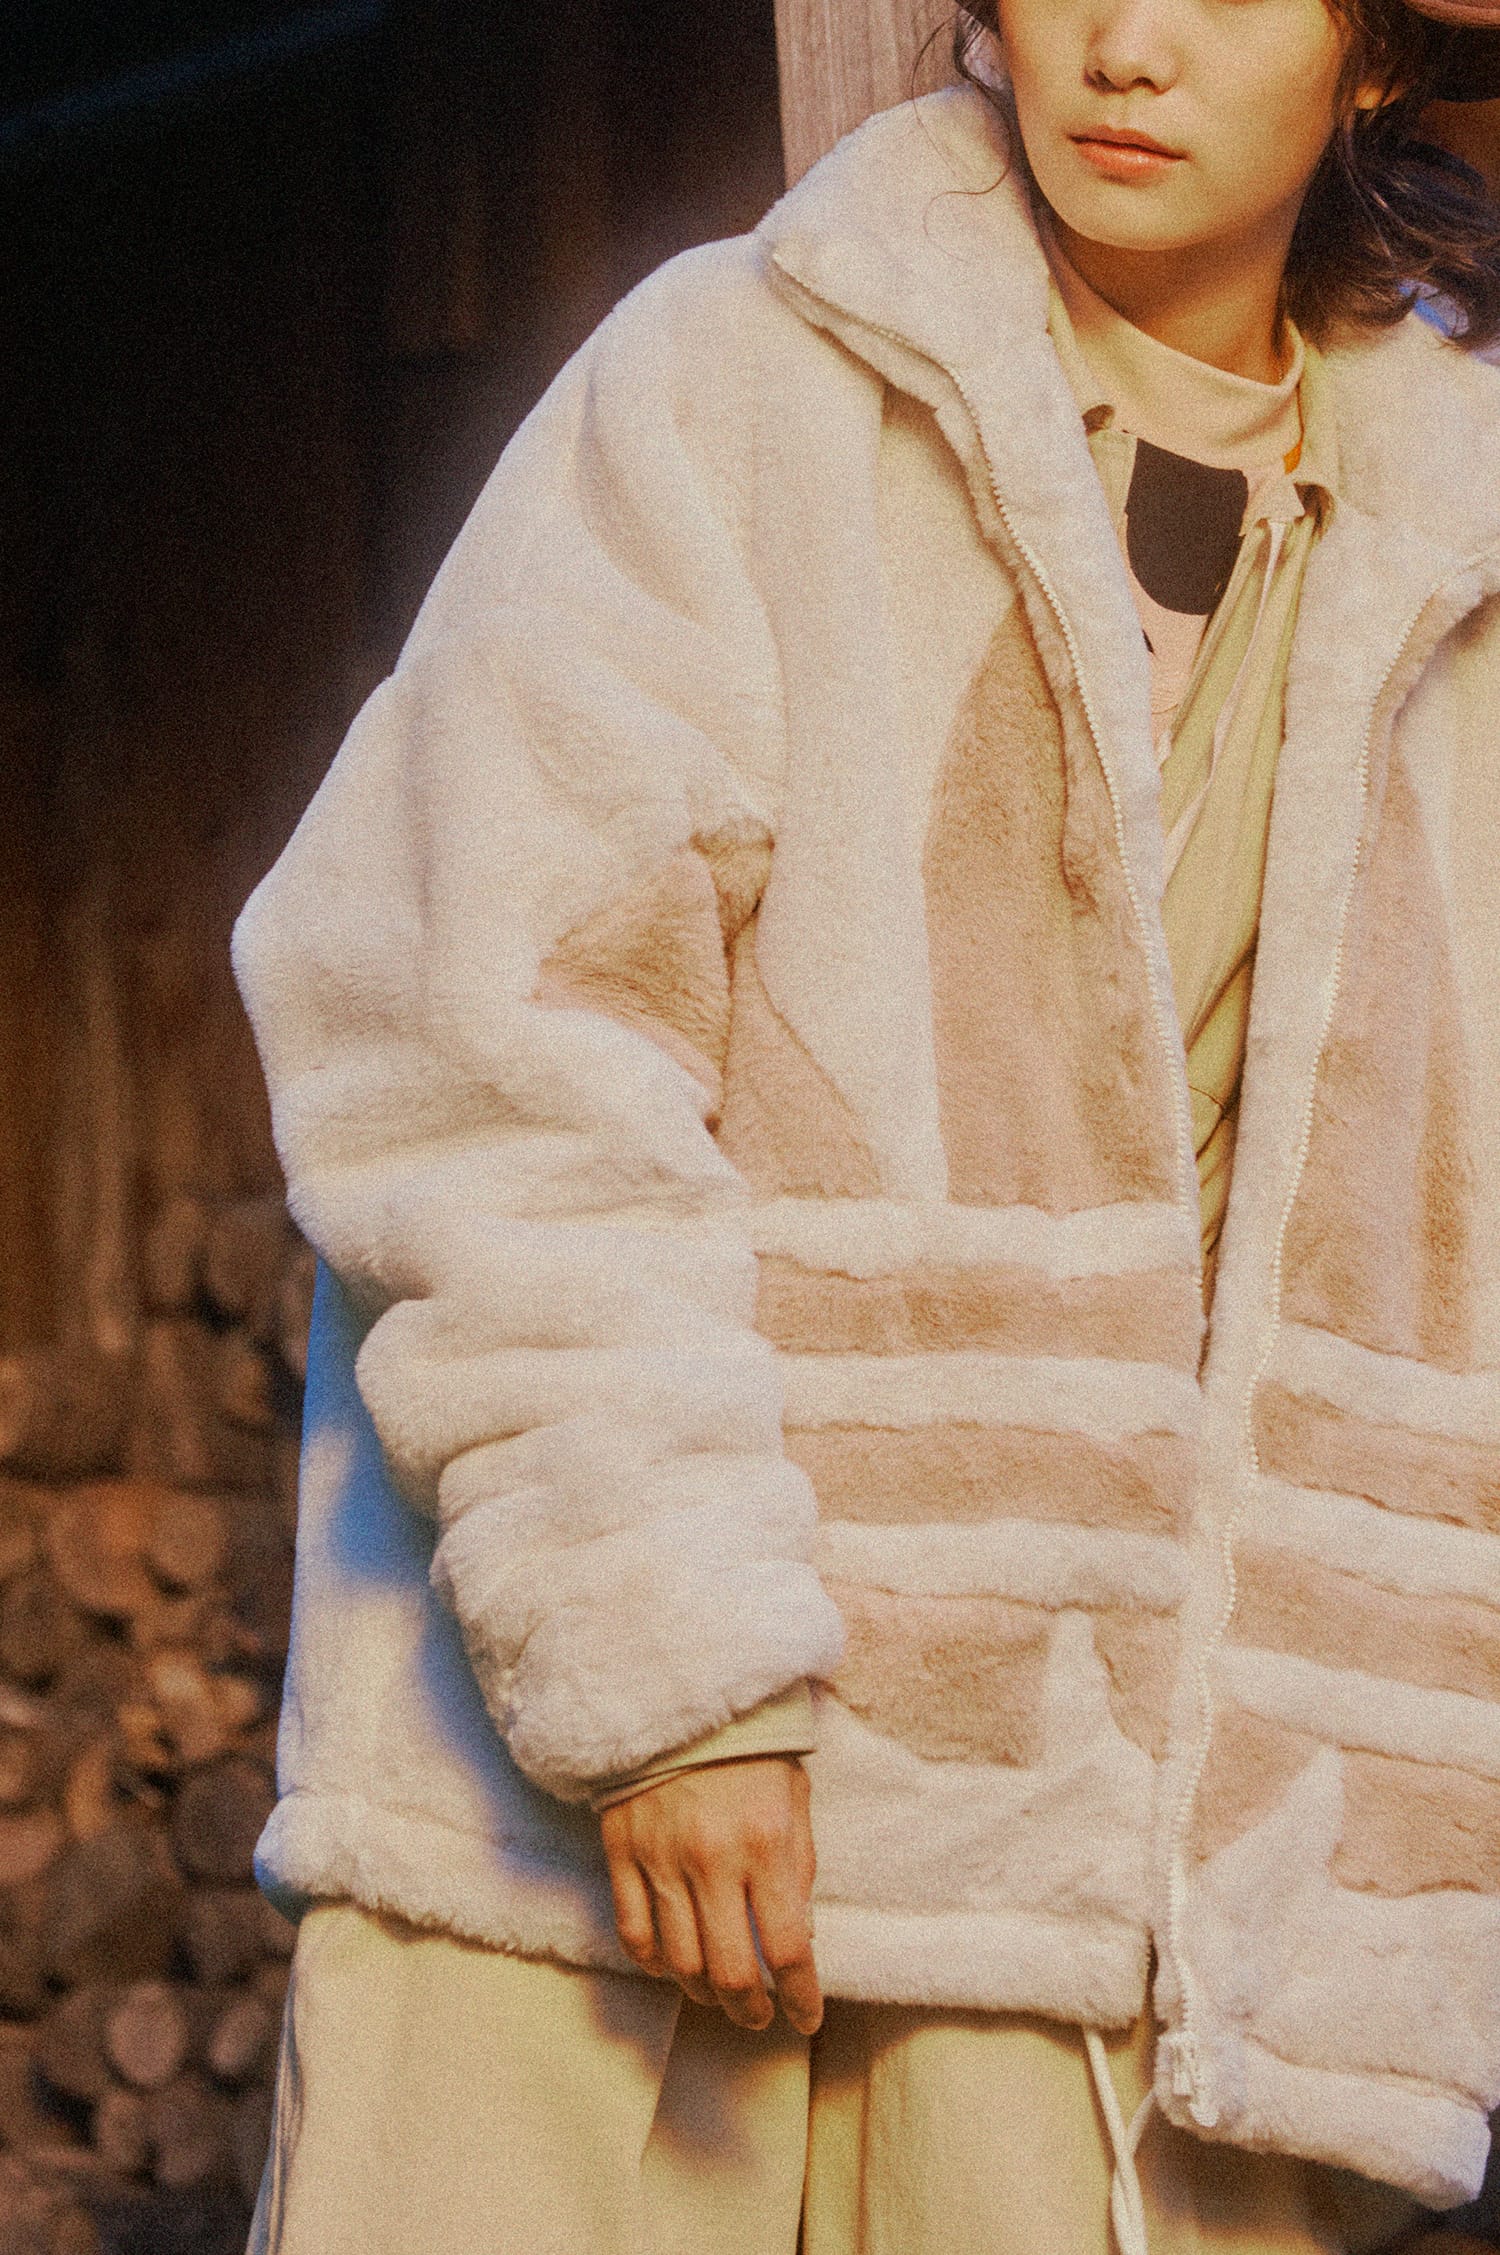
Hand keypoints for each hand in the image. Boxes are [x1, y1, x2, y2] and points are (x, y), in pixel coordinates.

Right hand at [599, 1754, 822, 2034]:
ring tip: (718, 1995)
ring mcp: (661, 1858)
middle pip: (731, 1971)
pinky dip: (654, 1964)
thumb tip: (797, 1938)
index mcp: (766, 1844)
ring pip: (680, 1962)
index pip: (788, 1949)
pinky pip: (634, 1932)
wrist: (682, 1696)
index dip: (801, 1997)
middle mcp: (712, 1859)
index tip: (807, 2017)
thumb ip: (798, 1869)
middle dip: (749, 2008)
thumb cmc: (750, 1750)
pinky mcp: (622, 1852)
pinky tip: (672, 1966)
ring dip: (704, 1993)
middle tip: (758, 2016)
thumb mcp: (794, 1800)